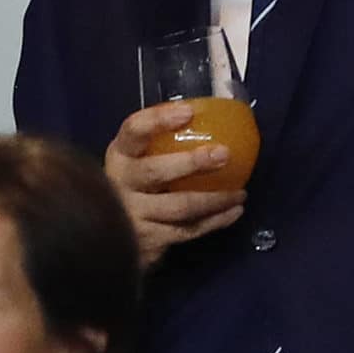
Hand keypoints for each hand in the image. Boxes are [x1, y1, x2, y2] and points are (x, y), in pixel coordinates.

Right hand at [104, 102, 247, 268]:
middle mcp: (121, 183)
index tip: (189, 112)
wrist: (113, 236)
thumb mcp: (138, 160)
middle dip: (192, 163)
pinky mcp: (149, 240)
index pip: (134, 130)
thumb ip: (161, 142)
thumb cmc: (136, 186)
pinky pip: (188, 230)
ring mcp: (134, 215)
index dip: (159, 119)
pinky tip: (233, 212)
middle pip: (156, 171)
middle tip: (224, 155)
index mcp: (120, 155)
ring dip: (214, 199)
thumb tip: (206, 118)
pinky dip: (215, 221)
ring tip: (240, 193)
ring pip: (179, 206)